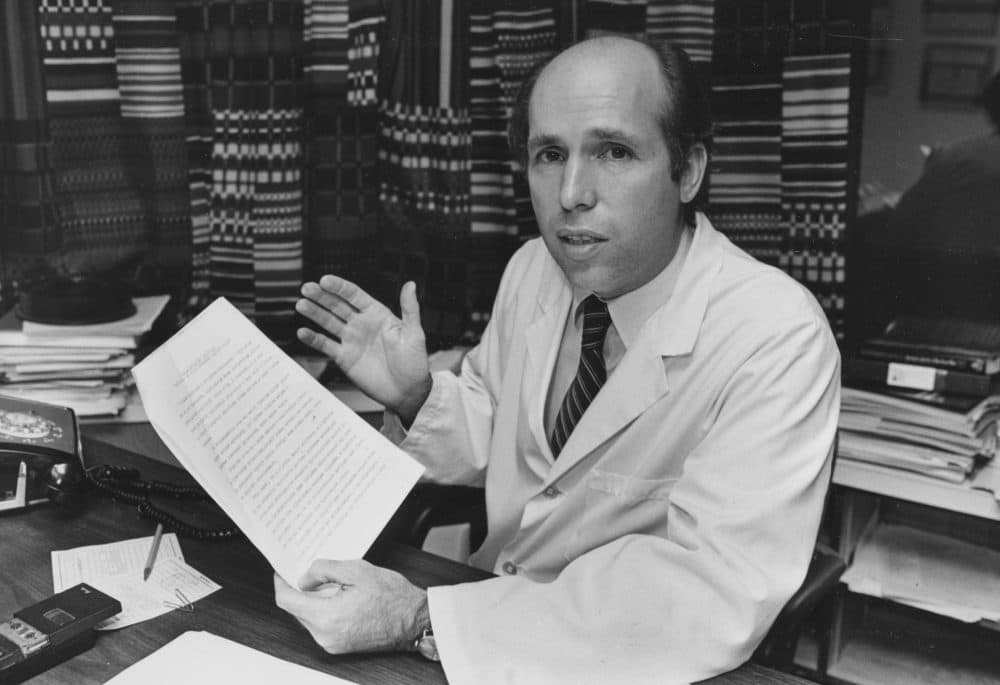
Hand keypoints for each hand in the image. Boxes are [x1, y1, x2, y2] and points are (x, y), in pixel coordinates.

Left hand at [274, 559, 429, 653]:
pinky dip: (324, 611)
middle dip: (301, 590)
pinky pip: (320, 626)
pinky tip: (340, 597)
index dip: (281, 583)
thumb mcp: (357, 570)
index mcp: (327, 616)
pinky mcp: (339, 647)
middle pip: (296, 610)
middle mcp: (325, 635)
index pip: (287, 600)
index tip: (282, 572)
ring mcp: (332, 644)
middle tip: (313, 572)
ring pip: (308, 618)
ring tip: (334, 584)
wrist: (415, 621)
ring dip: (314, 600)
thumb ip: (324, 570)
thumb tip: (304, 578)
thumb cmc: (393, 597)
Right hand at [296, 276, 431, 422]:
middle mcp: (361, 324)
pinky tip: (302, 332)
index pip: (355, 296)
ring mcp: (351, 340)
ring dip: (314, 313)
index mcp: (377, 314)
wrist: (407, 391)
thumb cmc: (415, 362)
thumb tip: (411, 284)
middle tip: (307, 288)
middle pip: (337, 306)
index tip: (325, 280)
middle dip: (321, 297)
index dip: (339, 287)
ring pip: (328, 322)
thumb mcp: (414, 333)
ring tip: (301, 305)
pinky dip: (314, 339)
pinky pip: (326, 345)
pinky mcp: (344, 358)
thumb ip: (410, 309)